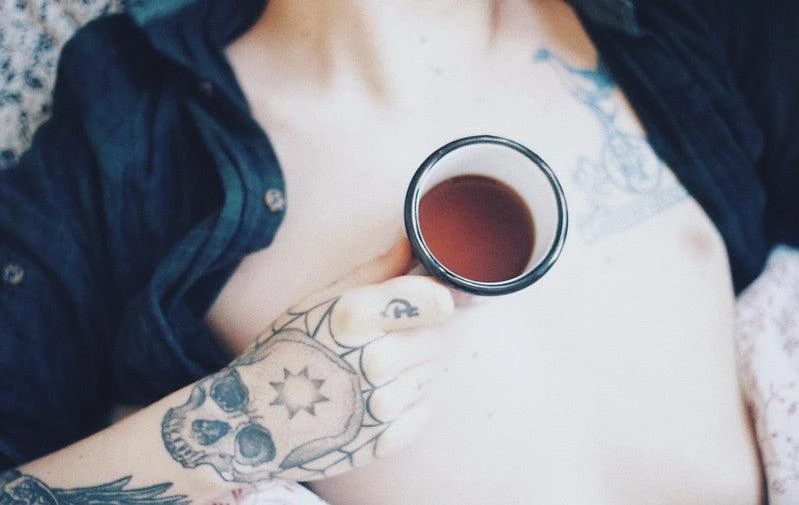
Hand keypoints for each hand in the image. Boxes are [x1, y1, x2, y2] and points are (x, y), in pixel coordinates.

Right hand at [161, 240, 453, 482]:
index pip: (436, 302)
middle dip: (411, 337)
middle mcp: (373, 361)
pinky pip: (422, 411)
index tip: (423, 305)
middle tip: (374, 345)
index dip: (433, 301)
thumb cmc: (285, 352)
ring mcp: (380, 405)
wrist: (252, 422)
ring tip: (366, 376)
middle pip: (434, 338)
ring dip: (406, 373)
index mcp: (354, 317)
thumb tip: (410, 240)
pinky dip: (404, 407)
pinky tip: (370, 403)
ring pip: (428, 374)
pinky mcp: (384, 441)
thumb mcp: (317, 302)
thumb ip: (373, 272)